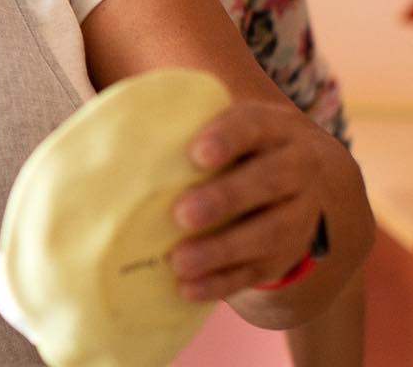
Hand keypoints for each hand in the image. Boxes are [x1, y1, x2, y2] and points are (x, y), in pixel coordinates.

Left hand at [168, 100, 324, 300]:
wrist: (296, 183)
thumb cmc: (236, 147)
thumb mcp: (224, 125)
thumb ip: (185, 124)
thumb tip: (115, 128)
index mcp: (274, 128)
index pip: (254, 127)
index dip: (227, 139)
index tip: (197, 154)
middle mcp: (296, 169)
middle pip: (269, 181)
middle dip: (225, 198)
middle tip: (182, 214)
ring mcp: (296, 216)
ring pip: (269, 234)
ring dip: (222, 250)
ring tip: (179, 260)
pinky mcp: (283, 256)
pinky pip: (256, 272)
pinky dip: (221, 282)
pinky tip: (188, 288)